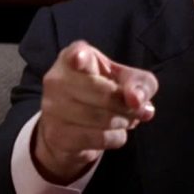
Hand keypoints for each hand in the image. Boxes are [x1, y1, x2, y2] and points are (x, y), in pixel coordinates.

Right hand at [33, 40, 158, 183]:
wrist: (74, 124)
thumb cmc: (104, 90)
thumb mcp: (128, 79)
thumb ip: (140, 83)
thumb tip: (137, 100)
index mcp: (73, 57)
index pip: (75, 55)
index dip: (79, 57)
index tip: (79, 59)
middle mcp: (57, 80)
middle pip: (105, 94)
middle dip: (128, 105)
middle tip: (138, 109)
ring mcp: (52, 109)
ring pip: (103, 119)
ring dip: (124, 122)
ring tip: (126, 119)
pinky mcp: (56, 135)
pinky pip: (98, 138)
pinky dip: (115, 137)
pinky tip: (113, 132)